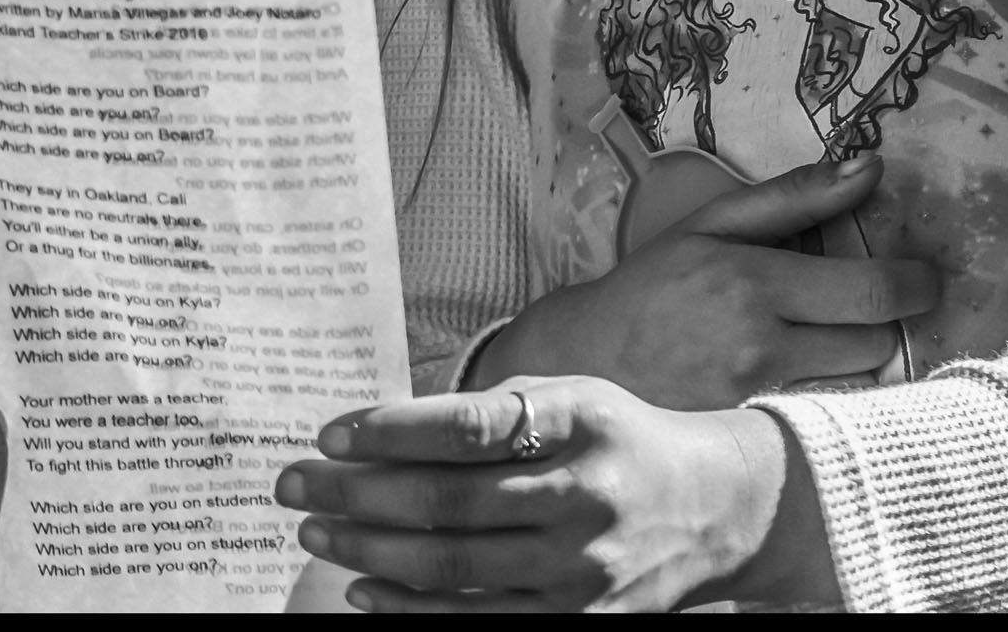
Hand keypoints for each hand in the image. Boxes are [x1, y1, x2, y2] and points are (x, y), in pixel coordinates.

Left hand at [277, 379, 837, 611]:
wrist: (715, 509)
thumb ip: (488, 414)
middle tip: (293, 483)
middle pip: (447, 503)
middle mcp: (582, 497)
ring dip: (369, 549)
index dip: (390, 430)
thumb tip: (378, 432)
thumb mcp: (568, 398)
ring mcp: (582, 570)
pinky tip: (363, 587)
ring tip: (315, 529)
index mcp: (577, 422)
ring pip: (452, 568)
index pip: (468, 426)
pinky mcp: (580, 622)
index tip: (329, 433)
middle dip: (356, 493)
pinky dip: (410, 608)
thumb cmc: (616, 441)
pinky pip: (477, 621)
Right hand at [472, 153, 938, 407]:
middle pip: (877, 343)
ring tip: (830, 339)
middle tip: (869, 305)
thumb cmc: (656, 283)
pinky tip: (804, 376)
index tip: (923, 276)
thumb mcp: (713, 224)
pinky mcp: (754, 434)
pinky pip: (824, 412)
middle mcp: (761, 346)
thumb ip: (795, 196)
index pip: (873, 292)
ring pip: (857, 383)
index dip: (916, 284)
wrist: (592, 359)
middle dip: (885, 322)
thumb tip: (870, 168)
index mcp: (754, 282)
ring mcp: (759, 399)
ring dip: (858, 360)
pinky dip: (828, 392)